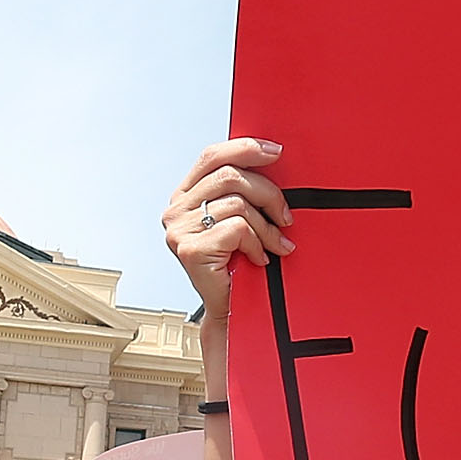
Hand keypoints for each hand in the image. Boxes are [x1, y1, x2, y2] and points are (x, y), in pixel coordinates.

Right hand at [162, 138, 296, 320]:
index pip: (213, 156)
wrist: (233, 311)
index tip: (277, 153)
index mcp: (185, 196)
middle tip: (285, 217)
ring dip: (266, 227)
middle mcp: (175, 210)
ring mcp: (179, 230)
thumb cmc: (238, 265)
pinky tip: (258, 258)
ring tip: (274, 245)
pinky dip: (257, 243)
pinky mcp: (191, 249)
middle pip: (230, 176)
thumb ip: (241, 191)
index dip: (246, 148)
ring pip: (238, 204)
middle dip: (267, 193)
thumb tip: (272, 157)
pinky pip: (238, 228)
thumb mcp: (238, 219)